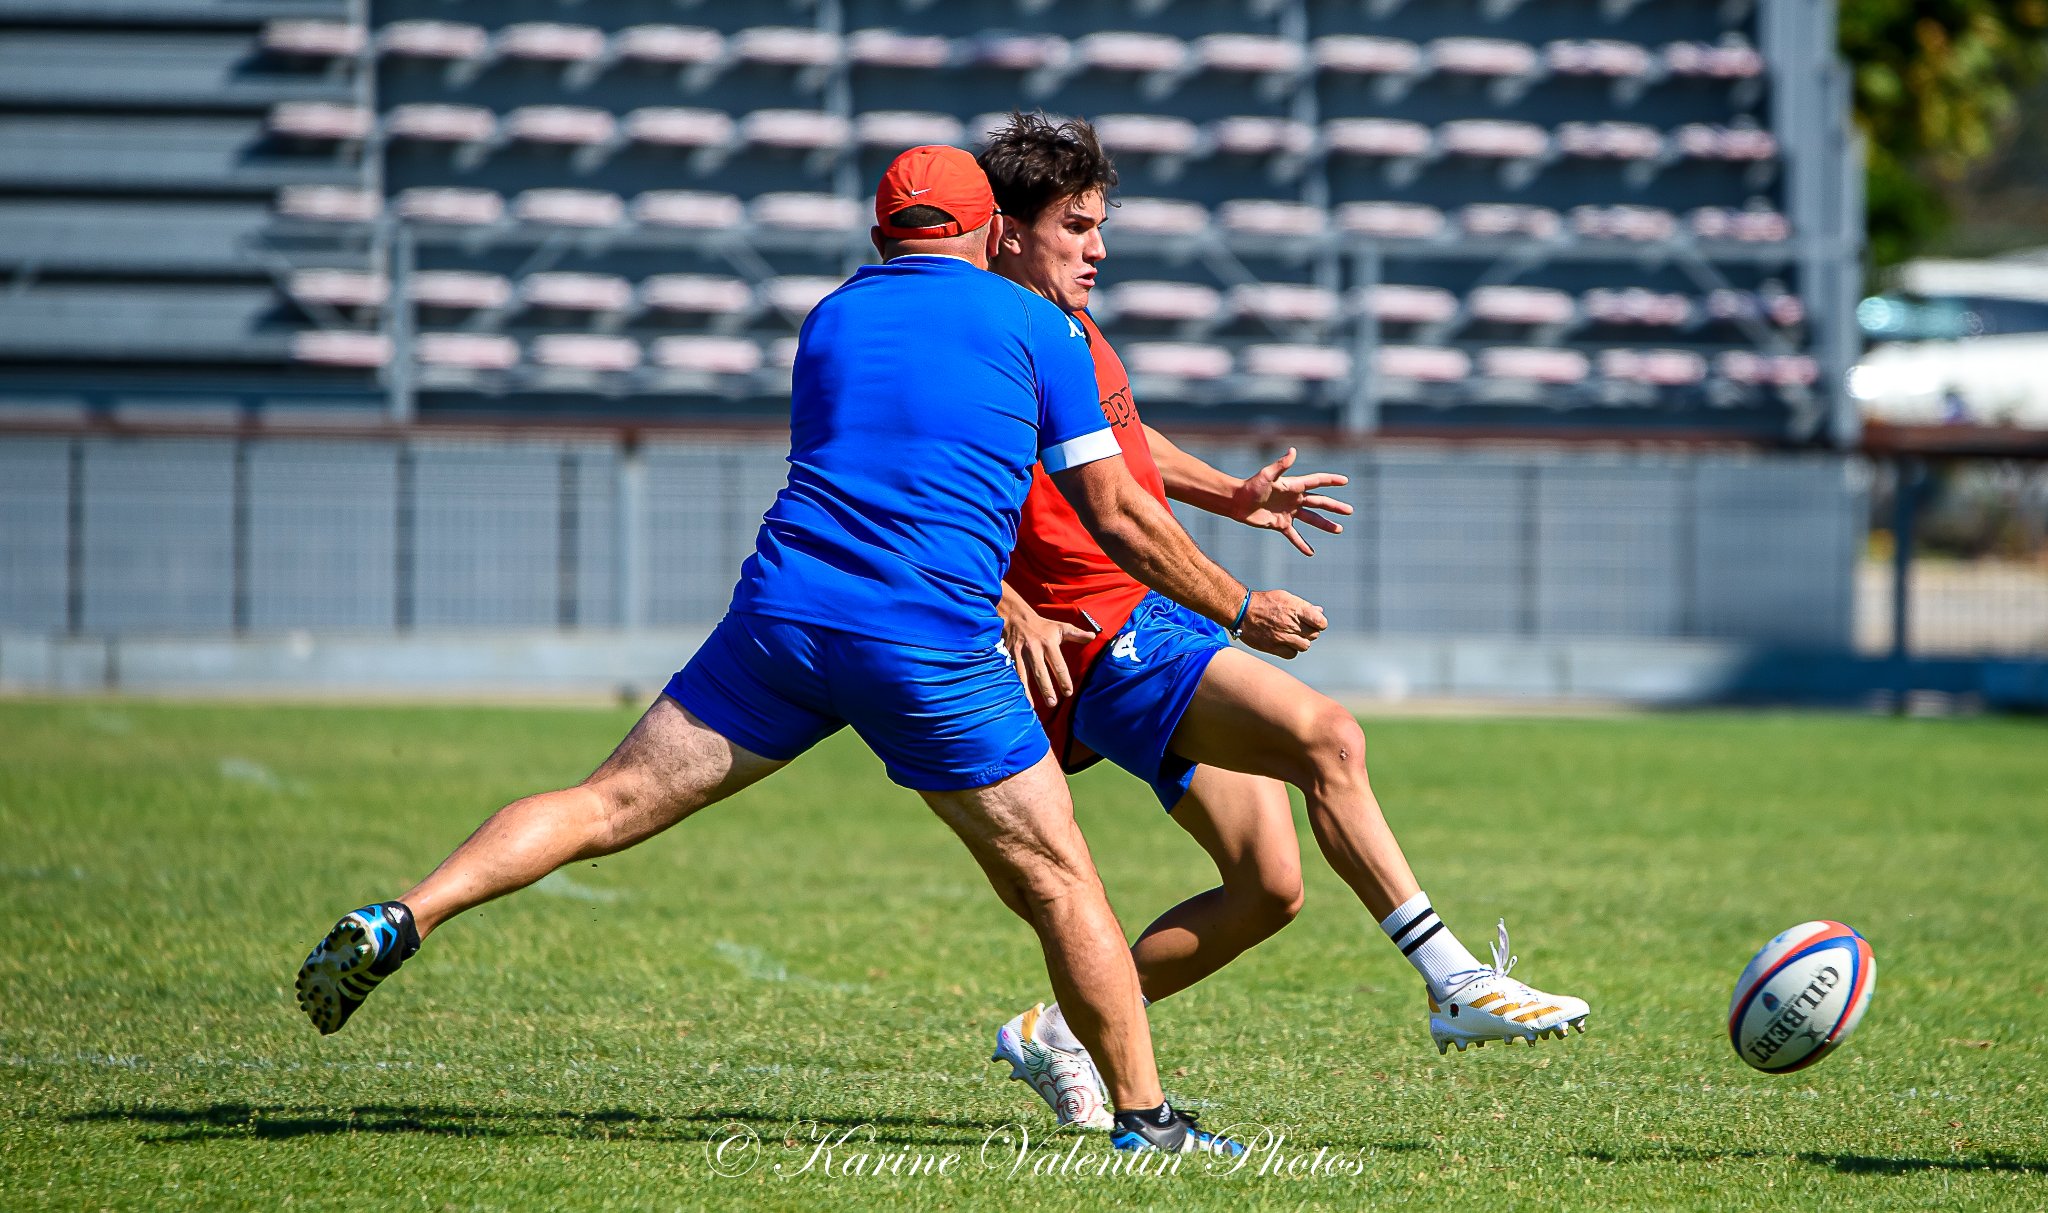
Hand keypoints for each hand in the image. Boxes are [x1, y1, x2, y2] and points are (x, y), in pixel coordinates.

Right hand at [999, 598, 1096, 706]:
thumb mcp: (1060, 627)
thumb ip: (1076, 634)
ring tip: (1032, 707)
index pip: (1058, 665)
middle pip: (1041, 672)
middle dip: (1046, 689)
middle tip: (1052, 703)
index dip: (1064, 679)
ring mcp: (1019, 653)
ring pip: (1023, 675)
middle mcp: (1034, 649)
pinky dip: (1012, 685)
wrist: (1014, 615)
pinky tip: (1014, 697)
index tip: (1068, 693)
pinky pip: (1011, 673)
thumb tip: (1093, 636)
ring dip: (1027, 692)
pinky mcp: (1007, 656)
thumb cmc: (1041, 625)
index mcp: (1049, 643)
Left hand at [1233, 447, 1352, 556]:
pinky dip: (1301, 544)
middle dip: (1334, 506)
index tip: (1345, 481)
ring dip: (1325, 524)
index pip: (1316, 482)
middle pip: (1319, 502)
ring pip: (1311, 519)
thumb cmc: (1251, 486)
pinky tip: (1310, 552)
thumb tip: (1293, 451)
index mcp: (1293, 486)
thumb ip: (1281, 465)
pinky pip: (1294, 535)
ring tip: (1338, 529)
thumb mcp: (1266, 475)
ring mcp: (1288, 512)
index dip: (1331, 481)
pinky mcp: (1280, 524)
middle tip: (1349, 511)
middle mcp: (1294, 499)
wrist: (1237, 502)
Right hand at [1234, 589, 1327, 658]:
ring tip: (1291, 635)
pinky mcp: (1273, 647)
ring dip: (1301, 642)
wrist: (1242, 610)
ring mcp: (1282, 636)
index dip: (1320, 623)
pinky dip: (1291, 650)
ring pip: (1305, 646)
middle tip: (1299, 628)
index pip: (1321, 622)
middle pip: (1314, 635)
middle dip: (1309, 632)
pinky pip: (1292, 654)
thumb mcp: (1285, 597)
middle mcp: (1291, 624)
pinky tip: (1284, 643)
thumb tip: (1319, 611)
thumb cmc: (1265, 602)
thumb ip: (1303, 606)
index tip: (1315, 622)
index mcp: (1296, 609)